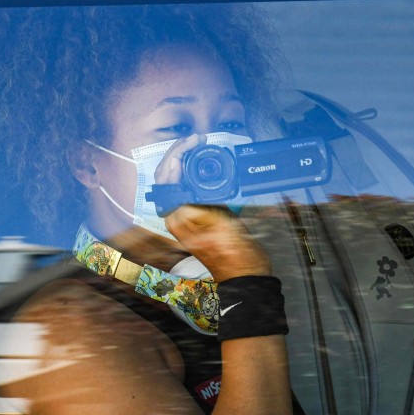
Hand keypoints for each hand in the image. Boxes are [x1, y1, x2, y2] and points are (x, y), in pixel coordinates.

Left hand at [154, 134, 270, 280]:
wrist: (248, 274)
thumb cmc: (233, 252)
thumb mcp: (215, 221)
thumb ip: (195, 197)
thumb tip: (179, 172)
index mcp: (175, 216)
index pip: (166, 177)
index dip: (176, 155)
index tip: (194, 141)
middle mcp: (178, 216)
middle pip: (169, 177)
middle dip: (179, 154)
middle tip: (197, 139)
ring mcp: (189, 217)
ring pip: (179, 182)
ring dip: (185, 161)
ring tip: (198, 146)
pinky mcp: (202, 217)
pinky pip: (193, 189)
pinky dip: (197, 173)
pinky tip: (207, 165)